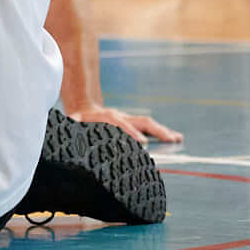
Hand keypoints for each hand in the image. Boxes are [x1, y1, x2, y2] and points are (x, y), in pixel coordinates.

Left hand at [68, 102, 182, 144]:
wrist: (84, 107)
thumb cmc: (79, 119)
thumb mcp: (73, 121)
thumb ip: (73, 123)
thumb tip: (71, 122)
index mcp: (107, 117)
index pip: (122, 125)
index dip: (132, 133)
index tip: (142, 143)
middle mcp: (121, 117)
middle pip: (141, 122)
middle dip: (155, 130)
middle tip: (170, 140)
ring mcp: (129, 119)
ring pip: (149, 124)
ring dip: (163, 131)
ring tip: (178, 139)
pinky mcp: (134, 123)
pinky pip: (151, 127)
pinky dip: (163, 132)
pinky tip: (176, 138)